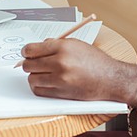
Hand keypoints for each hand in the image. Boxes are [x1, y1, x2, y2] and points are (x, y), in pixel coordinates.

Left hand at [21, 38, 136, 108]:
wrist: (110, 78)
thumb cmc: (95, 61)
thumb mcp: (76, 44)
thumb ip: (56, 44)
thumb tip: (38, 47)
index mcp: (63, 47)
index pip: (32, 49)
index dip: (26, 51)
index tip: (26, 53)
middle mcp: (60, 62)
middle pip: (29, 64)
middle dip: (28, 64)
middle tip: (32, 63)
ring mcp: (60, 79)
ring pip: (32, 78)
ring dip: (34, 76)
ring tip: (41, 73)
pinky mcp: (62, 93)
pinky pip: (39, 91)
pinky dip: (39, 87)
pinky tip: (45, 82)